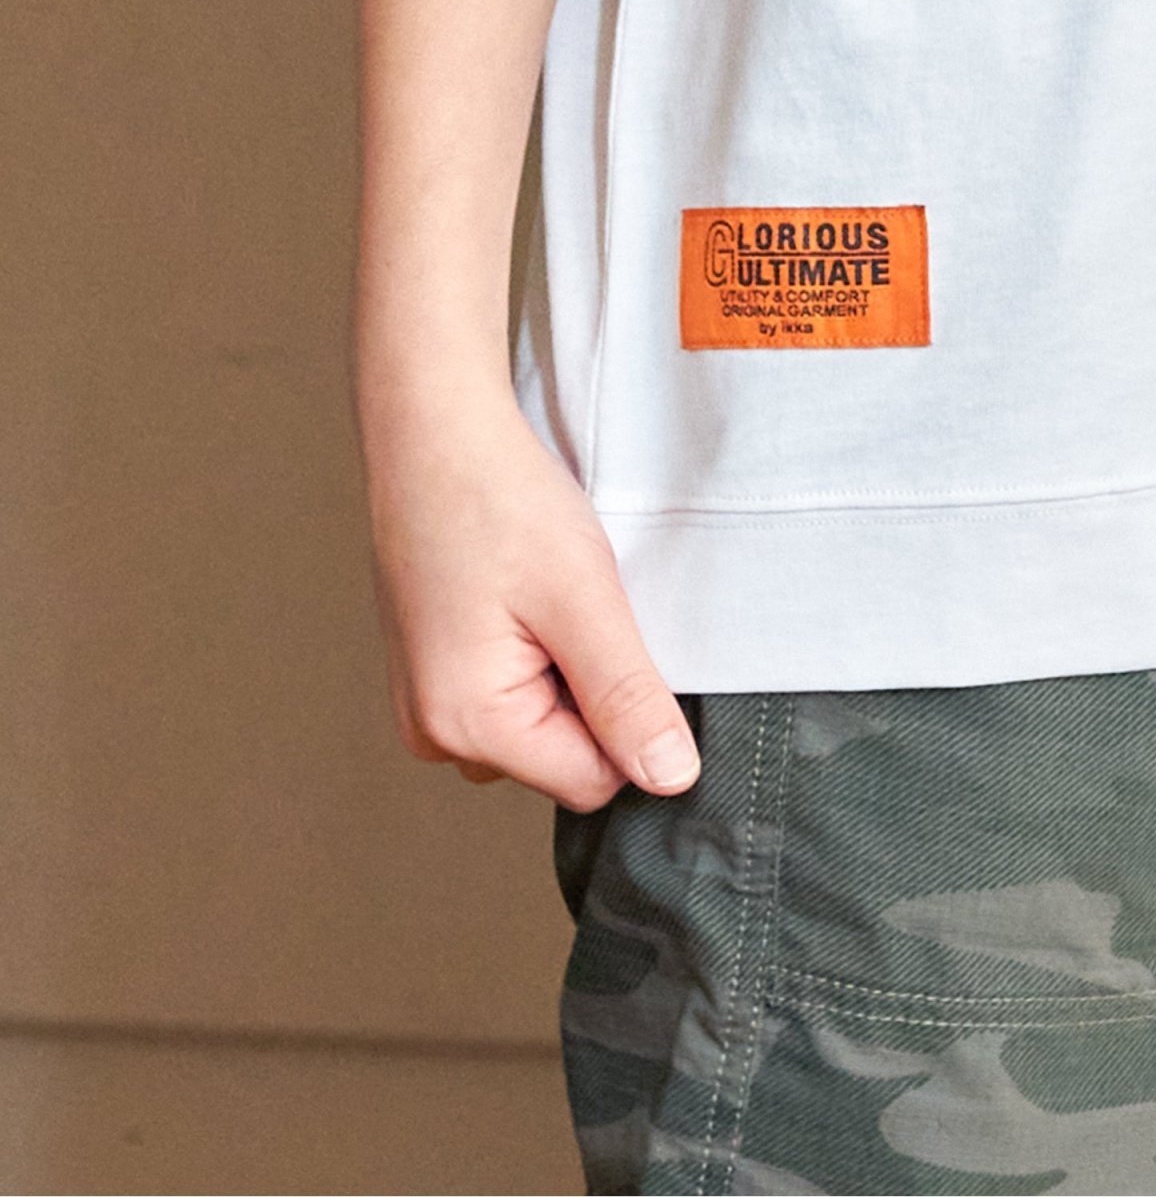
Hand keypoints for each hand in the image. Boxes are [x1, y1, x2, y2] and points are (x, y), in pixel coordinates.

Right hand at [358, 378, 700, 810]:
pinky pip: (513, 696)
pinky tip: (527, 598)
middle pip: (565, 758)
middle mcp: (433, 734)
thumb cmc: (498, 500)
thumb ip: (627, 699)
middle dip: (593, 692)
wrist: (432, 431)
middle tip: (578, 607)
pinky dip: (538, 657)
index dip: (631, 716)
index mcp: (466, 726)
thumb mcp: (584, 600)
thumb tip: (672, 780)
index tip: (619, 636)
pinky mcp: (435, 675)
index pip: (595, 780)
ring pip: (543, 727)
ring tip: (548, 596)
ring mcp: (427, 706)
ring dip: (566, 672)